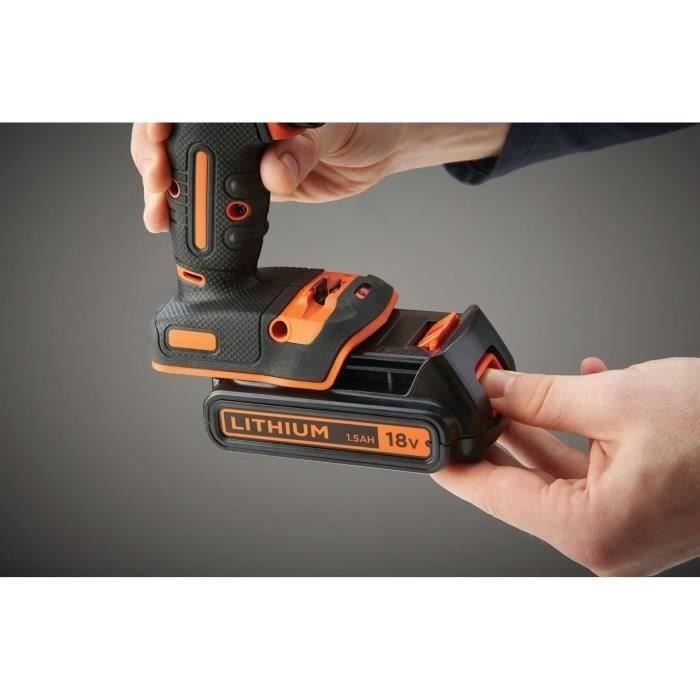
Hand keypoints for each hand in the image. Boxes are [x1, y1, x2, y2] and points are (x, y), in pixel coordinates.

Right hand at [131, 123, 509, 231]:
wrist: (382, 149)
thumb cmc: (366, 119)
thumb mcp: (339, 127)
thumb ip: (306, 146)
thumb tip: (276, 166)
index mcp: (257, 99)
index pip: (196, 101)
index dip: (167, 118)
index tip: (159, 138)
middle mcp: (242, 120)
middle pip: (180, 131)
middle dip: (156, 155)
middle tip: (157, 181)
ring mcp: (245, 150)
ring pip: (190, 164)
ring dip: (170, 188)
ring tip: (160, 210)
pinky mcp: (253, 179)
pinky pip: (217, 192)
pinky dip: (195, 208)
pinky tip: (176, 217)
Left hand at [432, 357, 699, 575]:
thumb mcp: (615, 400)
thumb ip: (541, 396)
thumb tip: (495, 388)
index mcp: (592, 529)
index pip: (497, 496)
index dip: (456, 465)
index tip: (428, 446)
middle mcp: (605, 540)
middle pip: (523, 483)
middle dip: (497, 435)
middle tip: (470, 403)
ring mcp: (623, 526)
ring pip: (555, 472)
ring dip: (536, 426)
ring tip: (513, 390)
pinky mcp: (639, 507)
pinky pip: (589, 469)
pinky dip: (575, 432)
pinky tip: (574, 390)